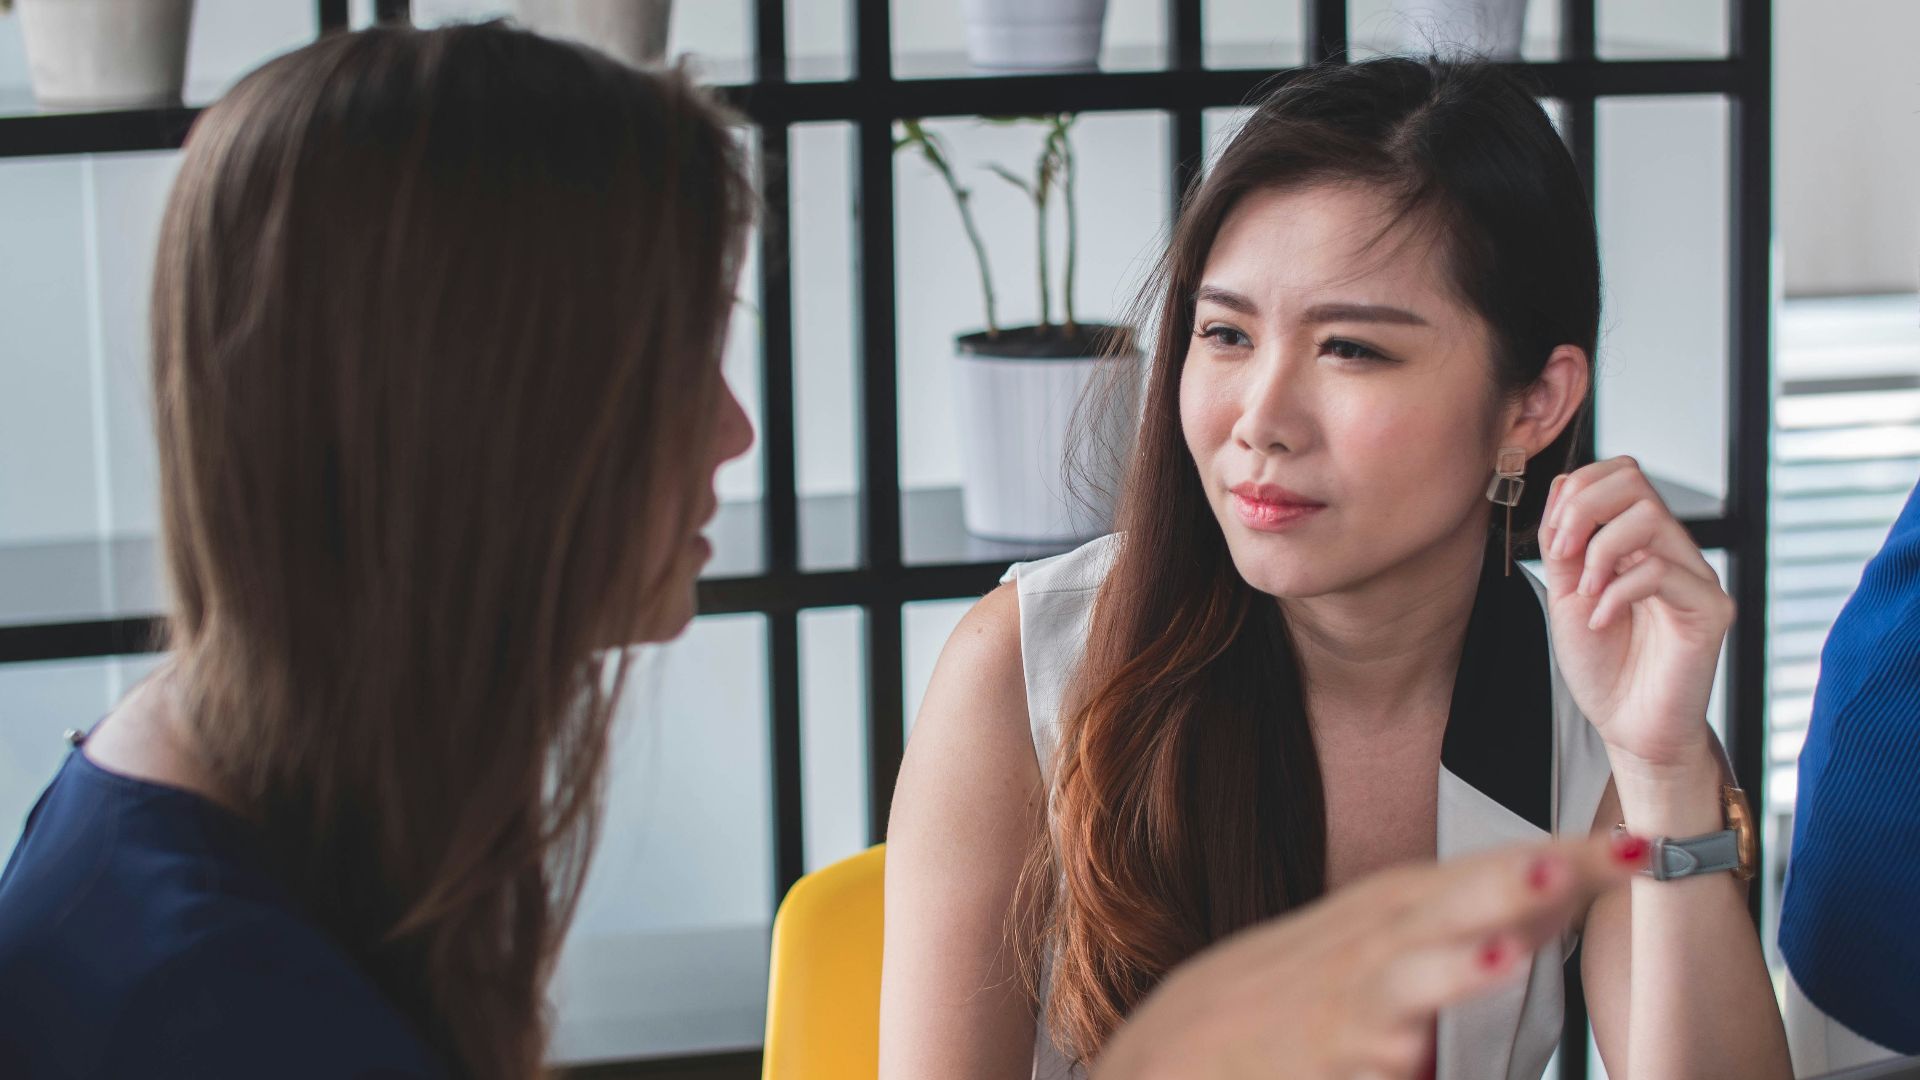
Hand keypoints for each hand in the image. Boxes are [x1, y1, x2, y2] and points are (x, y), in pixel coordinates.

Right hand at [1091, 836, 1645, 1079]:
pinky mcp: (1324, 1061)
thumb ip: (1452, 921)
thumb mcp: (1368, 937)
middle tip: (1584, 865)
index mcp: (1394, 905)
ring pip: (1407, 981)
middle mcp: (1371, 944)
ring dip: (1454, 967)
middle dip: (1518, 886)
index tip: (1646, 850)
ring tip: (1502, 954)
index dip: (1569, 863)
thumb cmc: (1286, 993)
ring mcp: (1345, 1006)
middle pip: (1454, 908)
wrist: (1179, 1047)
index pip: (1493, 872)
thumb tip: (1553, 898)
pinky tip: (1408, 1054)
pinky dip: (1388, 1056)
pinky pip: (1370, 1060)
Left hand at [1536, 457, 1732, 775]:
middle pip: (1635, 479)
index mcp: (1638, 542)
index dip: (1578, 491)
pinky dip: (1617, 592)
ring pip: (1650, 517)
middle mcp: (1672, 550)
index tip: (1554, 540)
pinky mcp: (1710, 609)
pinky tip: (1601, 621)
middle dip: (1583, 509)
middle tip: (1564, 557)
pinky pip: (1662, 571)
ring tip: (1585, 594)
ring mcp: (1695, 576)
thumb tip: (1565, 486)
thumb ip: (1565, 543)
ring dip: (1600, 551)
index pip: (1619, 474)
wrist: (1628, 726)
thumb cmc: (1603, 665)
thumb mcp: (1566, 594)